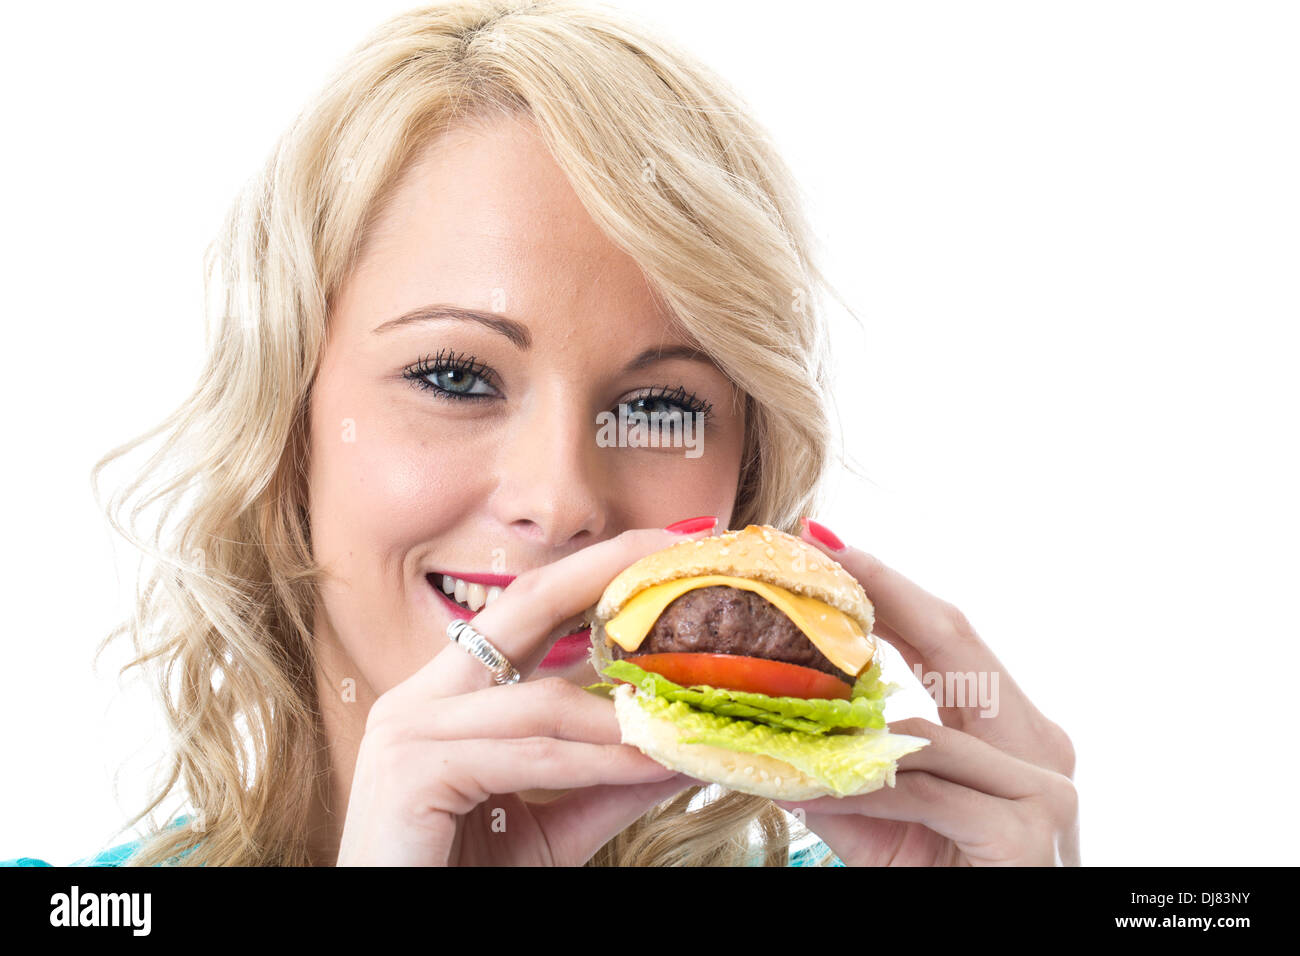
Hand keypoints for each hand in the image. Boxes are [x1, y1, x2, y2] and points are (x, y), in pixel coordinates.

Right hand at [335, 527, 709, 865]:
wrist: (400, 944)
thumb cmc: (463, 880)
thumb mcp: (553, 824)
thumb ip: (608, 781)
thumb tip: (683, 744)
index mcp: (448, 695)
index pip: (528, 611)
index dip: (594, 574)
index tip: (660, 552)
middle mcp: (422, 696)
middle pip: (524, 605)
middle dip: (603, 571)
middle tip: (674, 549)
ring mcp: (408, 728)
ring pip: (541, 699)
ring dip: (623, 713)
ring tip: (688, 715)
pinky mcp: (413, 770)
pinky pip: (529, 755)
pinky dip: (596, 761)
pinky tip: (647, 762)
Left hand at [775, 519, 1079, 865]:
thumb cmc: (942, 889)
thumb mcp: (882, 822)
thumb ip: (840, 767)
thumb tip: (763, 724)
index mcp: (1013, 733)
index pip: (947, 639)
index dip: (889, 587)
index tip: (829, 545)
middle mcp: (1040, 746)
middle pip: (955, 643)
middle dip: (883, 590)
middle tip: (816, 547)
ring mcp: (1044, 787)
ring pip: (929, 725)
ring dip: (849, 706)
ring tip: (782, 655)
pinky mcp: (1025, 830)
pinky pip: (925, 790)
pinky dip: (865, 784)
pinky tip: (816, 777)